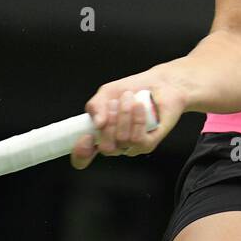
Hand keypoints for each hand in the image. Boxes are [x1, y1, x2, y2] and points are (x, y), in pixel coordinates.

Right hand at [70, 69, 187, 169]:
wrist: (159, 84)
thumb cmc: (132, 90)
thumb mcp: (106, 93)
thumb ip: (96, 106)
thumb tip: (97, 122)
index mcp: (100, 135)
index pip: (83, 157)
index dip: (81, 152)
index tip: (86, 136)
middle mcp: (115, 144)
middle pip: (106, 148)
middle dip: (109, 122)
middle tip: (114, 103)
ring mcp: (131, 146)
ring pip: (123, 140)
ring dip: (124, 115)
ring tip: (129, 98)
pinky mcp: (148, 144)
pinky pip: (138, 140)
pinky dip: (138, 120)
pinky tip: (139, 106)